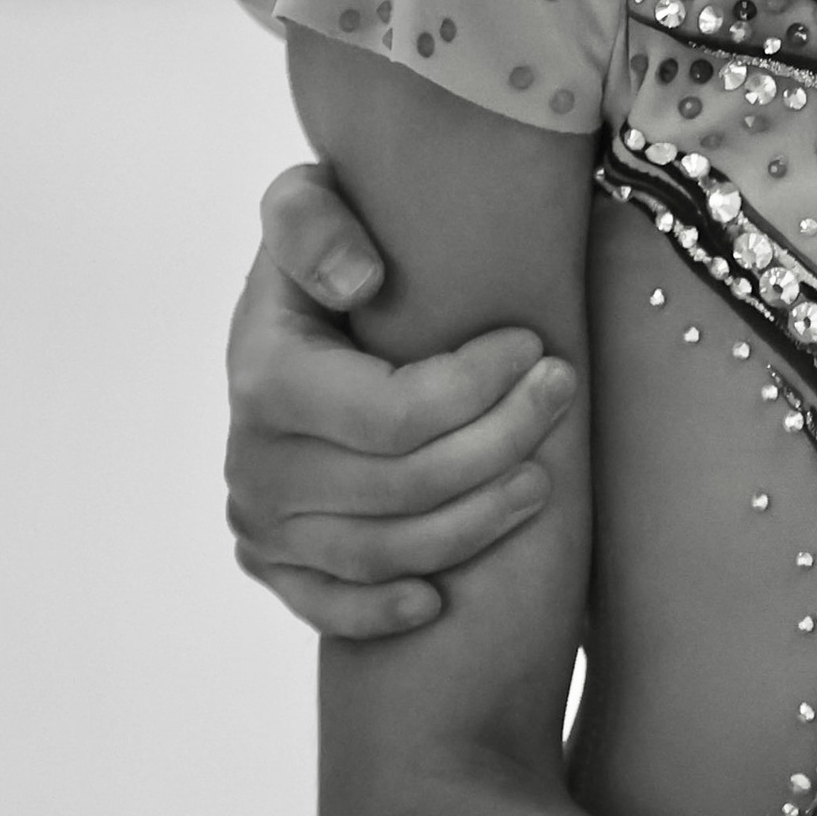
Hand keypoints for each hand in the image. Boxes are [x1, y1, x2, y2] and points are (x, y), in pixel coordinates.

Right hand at [224, 169, 577, 635]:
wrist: (290, 317)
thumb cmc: (326, 250)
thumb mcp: (308, 204)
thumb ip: (314, 222)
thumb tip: (360, 282)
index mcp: (264, 375)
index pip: (392, 414)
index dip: (477, 389)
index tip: (535, 345)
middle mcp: (253, 459)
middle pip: (403, 488)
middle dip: (500, 443)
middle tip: (563, 396)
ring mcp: (260, 520)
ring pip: (384, 554)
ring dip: (476, 523)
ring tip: (543, 479)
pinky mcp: (270, 563)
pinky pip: (330, 612)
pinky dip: (385, 611)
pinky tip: (442, 597)